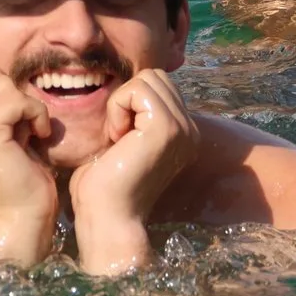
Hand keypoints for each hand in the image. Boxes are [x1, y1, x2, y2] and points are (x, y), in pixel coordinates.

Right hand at [0, 68, 58, 264]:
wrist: (17, 219)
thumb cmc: (13, 180)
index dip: (3, 93)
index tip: (15, 124)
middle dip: (13, 95)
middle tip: (24, 127)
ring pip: (2, 84)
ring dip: (26, 105)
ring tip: (30, 133)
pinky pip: (16, 100)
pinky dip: (35, 114)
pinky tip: (39, 137)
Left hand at [67, 69, 198, 274]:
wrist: (108, 218)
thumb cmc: (105, 185)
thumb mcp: (126, 140)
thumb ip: (136, 114)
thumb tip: (130, 85)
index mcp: (184, 134)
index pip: (159, 86)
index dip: (131, 103)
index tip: (121, 140)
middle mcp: (190, 130)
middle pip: (155, 76)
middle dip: (128, 99)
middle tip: (119, 137)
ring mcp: (182, 128)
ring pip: (147, 79)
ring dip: (122, 104)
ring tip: (119, 139)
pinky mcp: (166, 127)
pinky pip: (136, 89)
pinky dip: (118, 108)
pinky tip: (117, 139)